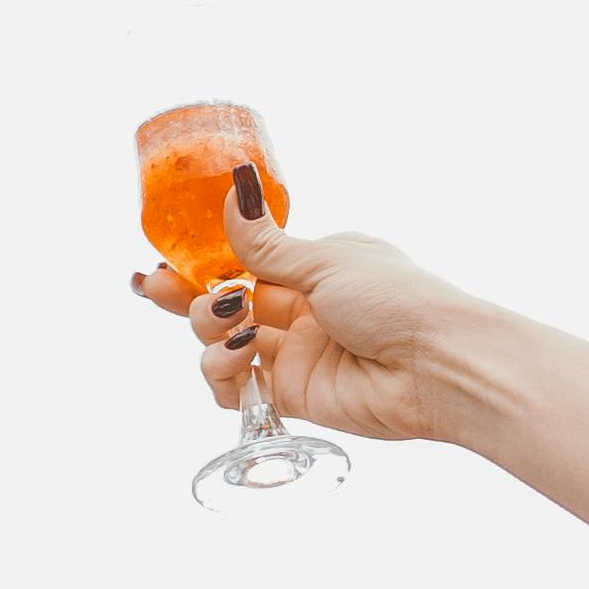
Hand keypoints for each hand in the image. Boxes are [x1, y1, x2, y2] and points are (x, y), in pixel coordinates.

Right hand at [135, 209, 473, 442]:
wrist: (437, 366)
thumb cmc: (398, 300)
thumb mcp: (326, 261)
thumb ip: (267, 245)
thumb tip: (233, 192)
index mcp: (315, 269)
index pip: (245, 265)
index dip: (201, 264)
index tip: (163, 259)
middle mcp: (302, 312)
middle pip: (225, 306)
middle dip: (186, 297)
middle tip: (152, 286)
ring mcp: (295, 356)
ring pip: (224, 346)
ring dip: (209, 332)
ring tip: (228, 322)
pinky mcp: (294, 397)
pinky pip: (238, 389)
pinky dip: (225, 375)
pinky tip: (236, 358)